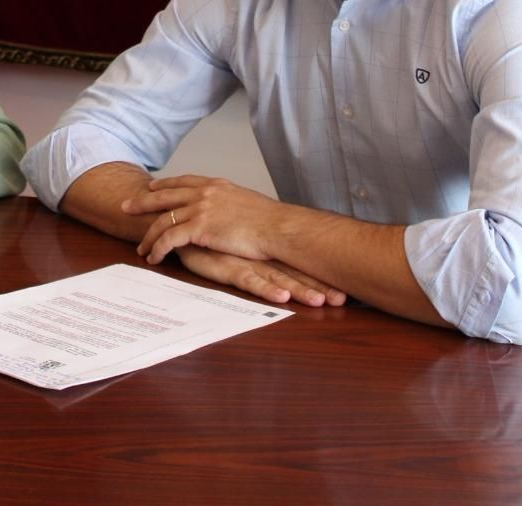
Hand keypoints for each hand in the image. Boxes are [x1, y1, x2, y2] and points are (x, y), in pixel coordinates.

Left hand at [122, 173, 286, 264]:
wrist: (278, 228)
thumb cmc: (269, 221)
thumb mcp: (246, 201)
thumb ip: (228, 201)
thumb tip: (227, 208)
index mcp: (215, 185)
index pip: (182, 181)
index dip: (164, 185)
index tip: (150, 187)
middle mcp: (204, 193)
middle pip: (164, 196)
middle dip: (142, 202)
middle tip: (125, 207)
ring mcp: (200, 209)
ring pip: (163, 221)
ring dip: (149, 236)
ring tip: (141, 248)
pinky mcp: (199, 228)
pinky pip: (169, 239)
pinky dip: (158, 249)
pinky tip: (153, 258)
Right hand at [175, 246, 346, 307]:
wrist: (175, 220)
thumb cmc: (205, 236)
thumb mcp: (233, 246)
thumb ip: (252, 252)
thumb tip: (275, 261)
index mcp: (264, 250)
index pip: (298, 265)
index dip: (320, 277)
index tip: (345, 292)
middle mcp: (259, 254)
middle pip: (295, 272)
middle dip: (318, 286)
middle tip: (343, 300)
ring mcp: (245, 260)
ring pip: (278, 277)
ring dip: (300, 289)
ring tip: (321, 302)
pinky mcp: (226, 266)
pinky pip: (249, 281)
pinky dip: (267, 289)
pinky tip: (281, 297)